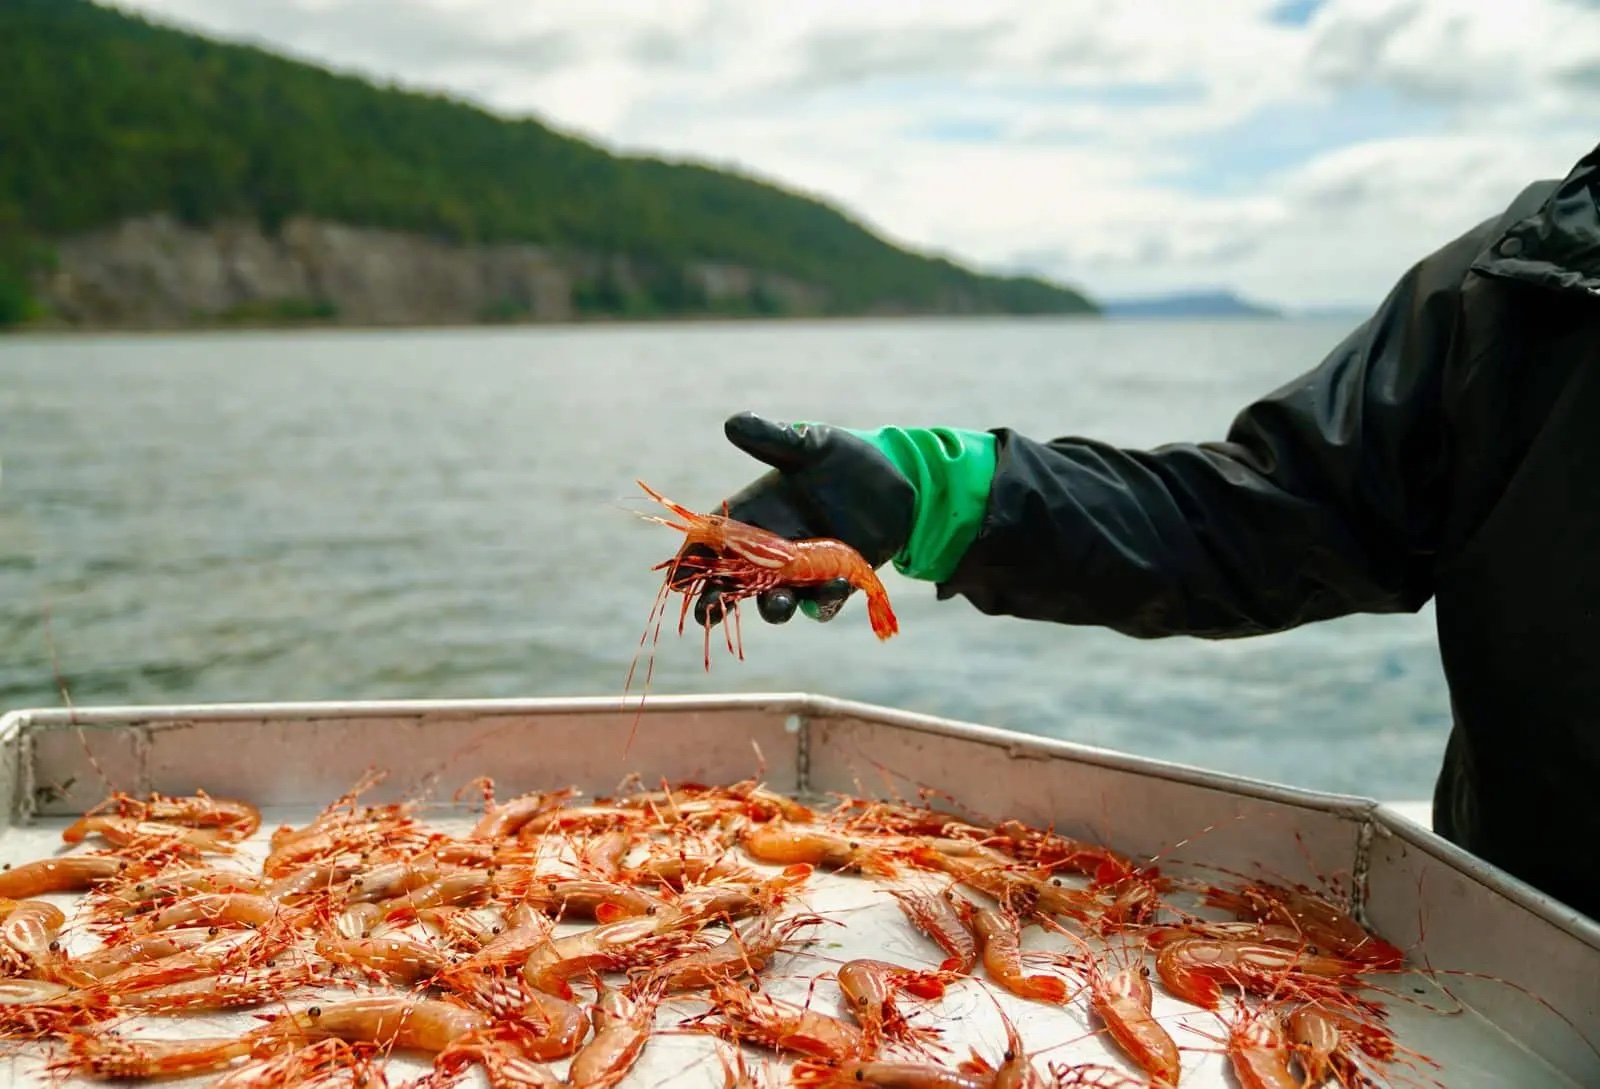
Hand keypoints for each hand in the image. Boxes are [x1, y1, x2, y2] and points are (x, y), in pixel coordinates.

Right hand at [690, 412, 914, 628]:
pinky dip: (823, 602)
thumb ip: (772, 439)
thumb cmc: (843, 459)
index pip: (713, 541)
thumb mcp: (809, 445)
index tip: (676, 578)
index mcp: (757, 514)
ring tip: (777, 607)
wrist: (896, 479)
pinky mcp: (836, 582)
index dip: (692, 560)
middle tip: (705, 613)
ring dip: (773, 608)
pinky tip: (829, 592)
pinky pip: (823, 603)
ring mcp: (804, 570)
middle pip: (734, 581)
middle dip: (716, 599)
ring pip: (777, 599)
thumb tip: (732, 422)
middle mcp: (774, 548)